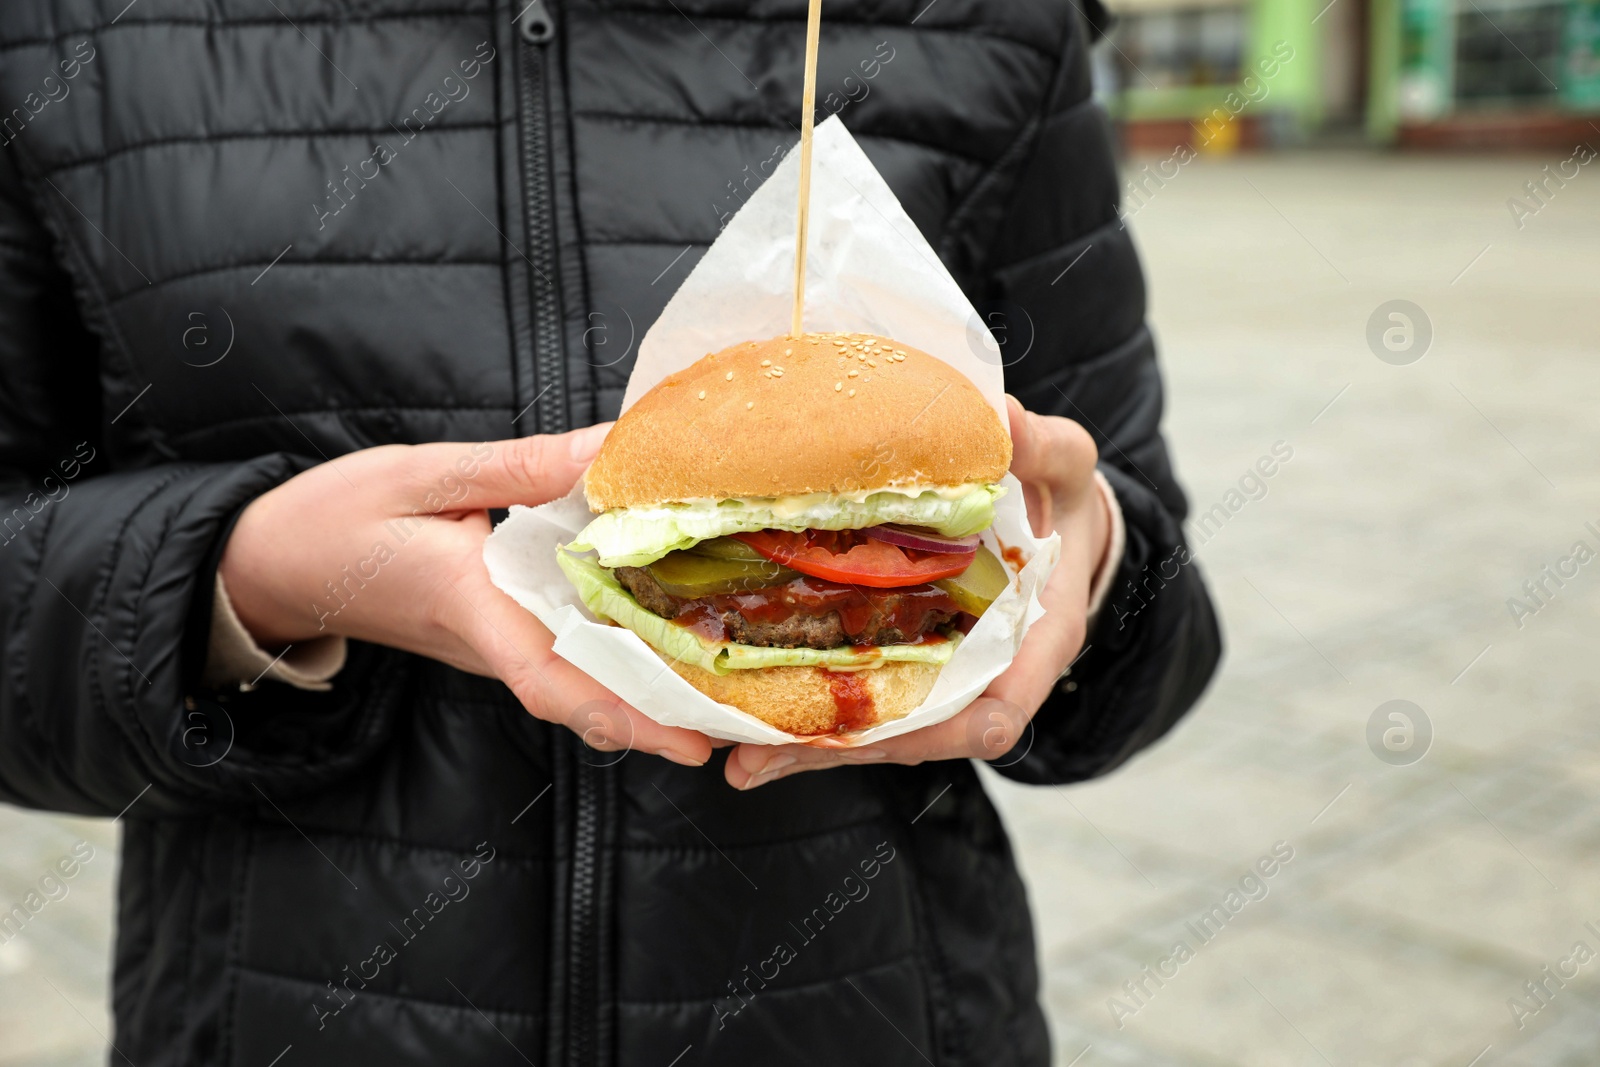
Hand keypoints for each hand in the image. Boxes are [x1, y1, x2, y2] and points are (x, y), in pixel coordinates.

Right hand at [218, 427, 714, 766]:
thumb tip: (613, 449)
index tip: (694, 740)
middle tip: (750, 728)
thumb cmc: (334, 518)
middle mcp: (491, 641)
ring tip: (730, 694)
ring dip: (649, 694)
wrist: (271, 565)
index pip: (554, 678)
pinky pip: (565, 656)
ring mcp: (493, 646)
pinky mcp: (494, 634)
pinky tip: (667, 636)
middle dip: (664, 719)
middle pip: (587, 696)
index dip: (627, 714)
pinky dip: (618, 658)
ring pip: (581, 682)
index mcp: (473, 606)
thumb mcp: (423, 474)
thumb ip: (522, 467)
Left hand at [725, 396, 1111, 787]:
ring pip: (878, 728)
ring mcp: (940, 671)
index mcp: (1036, 643)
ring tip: (736, 758)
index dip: (940, 732)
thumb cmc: (1061, 492)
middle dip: (839, 752)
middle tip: (756, 761)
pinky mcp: (904, 654)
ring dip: (809, 745)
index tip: (882, 737)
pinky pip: (858, 691)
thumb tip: (1002, 420)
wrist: (1054, 509)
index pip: (995, 715)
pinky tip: (741, 713)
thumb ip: (1042, 449)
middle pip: (914, 737)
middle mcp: (985, 675)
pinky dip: (806, 705)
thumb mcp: (1065, 464)